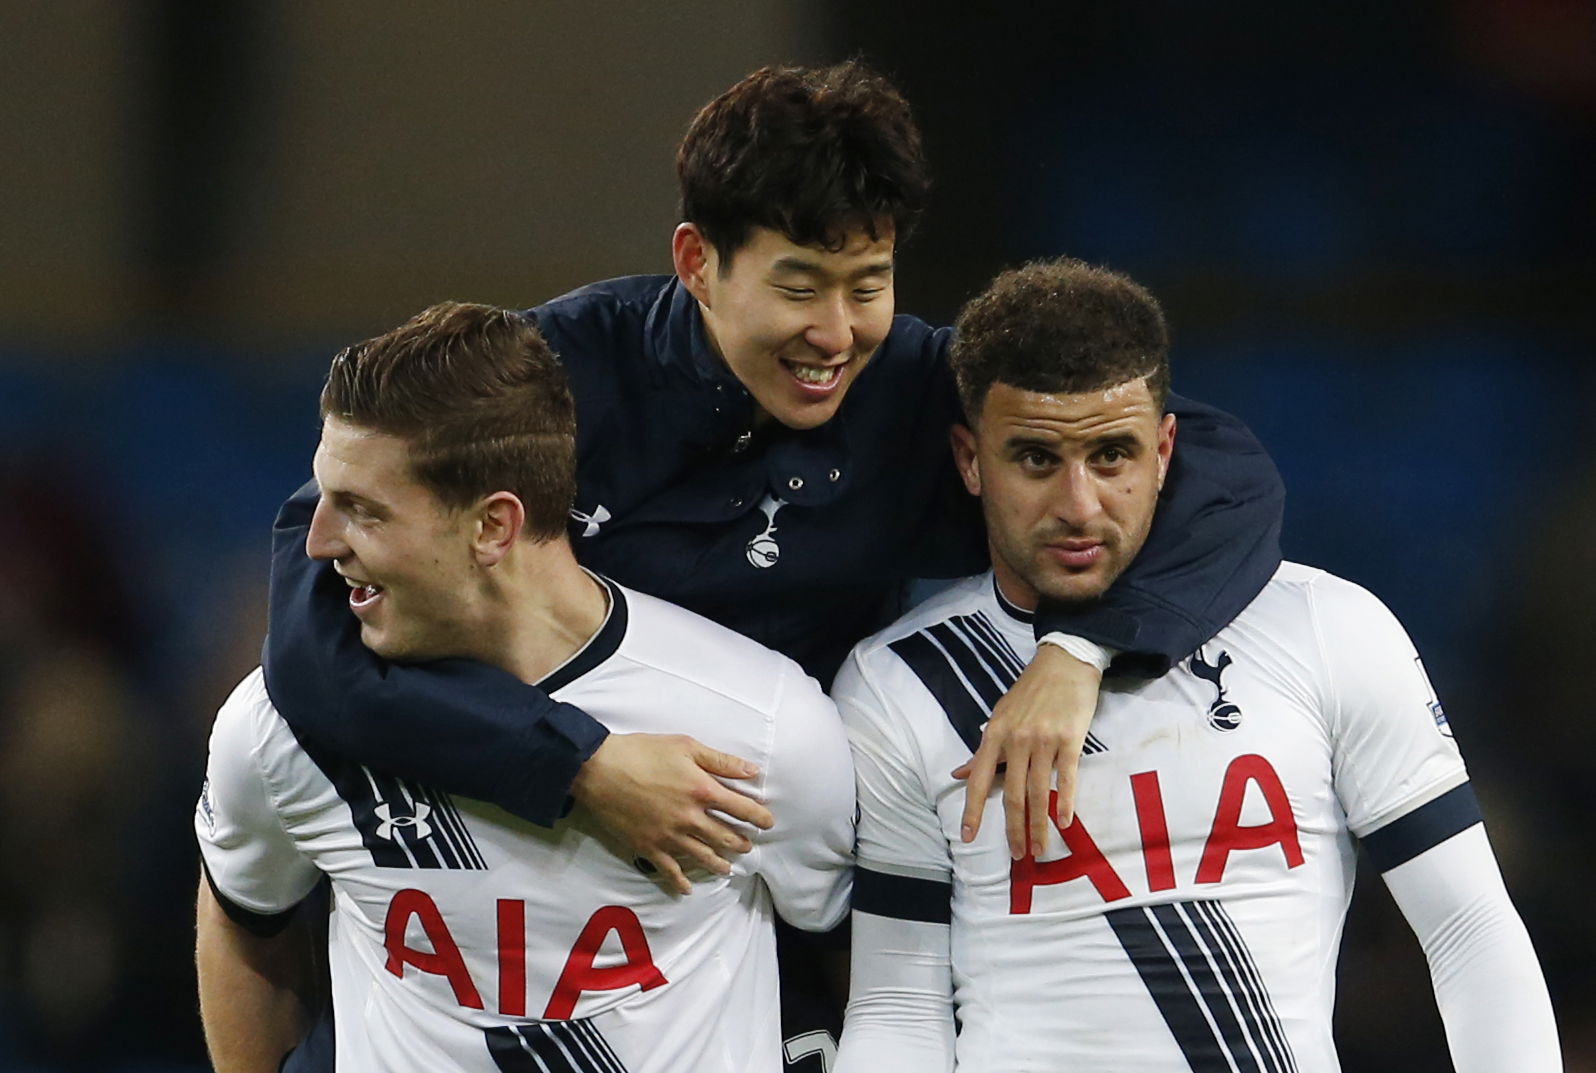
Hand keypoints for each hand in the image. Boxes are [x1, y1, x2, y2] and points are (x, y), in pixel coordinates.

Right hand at [569, 733, 773, 894]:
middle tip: (748, 846)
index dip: (759, 817)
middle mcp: (690, 818)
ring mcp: (670, 836)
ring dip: (719, 863)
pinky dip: (680, 882)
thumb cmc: (642, 752)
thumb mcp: (685, 746)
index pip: (742, 808)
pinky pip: (670, 870)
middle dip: (741, 842)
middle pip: (725, 836)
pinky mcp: (649, 847)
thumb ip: (721, 761)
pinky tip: (688, 889)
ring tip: (728, 867)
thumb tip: (752, 770)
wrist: (598, 770)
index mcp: (702, 790)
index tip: (768, 822)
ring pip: (703, 856)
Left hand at [952, 644, 1101, 857]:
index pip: (978, 780)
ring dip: (1039, 824)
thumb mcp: (999, 717)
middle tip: (1019, 855)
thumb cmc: (1029, 692)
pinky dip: (1066, 802)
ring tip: (1040, 849)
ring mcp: (1044, 740)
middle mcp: (1016, 740)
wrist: (1063, 663)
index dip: (972, 810)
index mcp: (994, 735)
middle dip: (1014, 828)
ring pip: (1039, 791)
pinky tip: (1064, 822)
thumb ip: (983, 750)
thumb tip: (958, 773)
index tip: (967, 836)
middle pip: (1012, 794)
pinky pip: (1068, 776)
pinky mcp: (1070, 739)